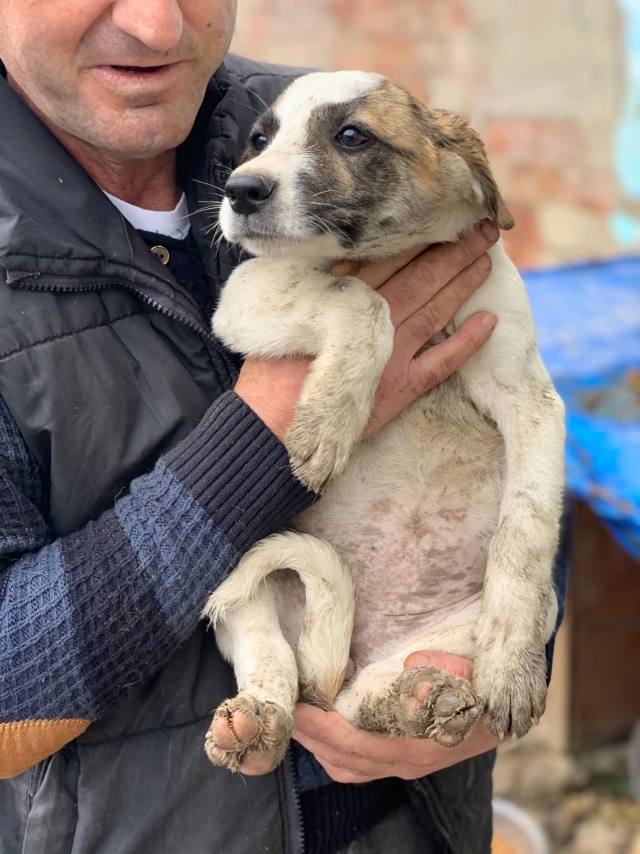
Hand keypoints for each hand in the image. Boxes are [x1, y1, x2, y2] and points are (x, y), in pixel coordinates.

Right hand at [235, 223, 498, 442]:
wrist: (274, 420)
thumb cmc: (273, 366)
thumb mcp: (288, 311)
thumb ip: (319, 285)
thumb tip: (339, 254)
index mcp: (346, 299)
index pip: (390, 258)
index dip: (418, 235)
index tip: (440, 214)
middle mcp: (374, 320)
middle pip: (421, 277)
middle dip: (452, 251)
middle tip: (480, 227)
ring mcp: (391, 353)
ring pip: (435, 310)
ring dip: (463, 284)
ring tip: (486, 260)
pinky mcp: (399, 387)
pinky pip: (441, 363)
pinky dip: (466, 343)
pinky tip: (489, 322)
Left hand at [292, 651, 499, 782]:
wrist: (508, 709)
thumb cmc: (483, 685)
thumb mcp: (472, 671)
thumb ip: (444, 670)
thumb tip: (411, 665)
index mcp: (418, 744)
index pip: (356, 743)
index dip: (322, 729)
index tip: (295, 709)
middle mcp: (406, 762)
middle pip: (343, 759)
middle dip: (309, 737)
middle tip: (281, 710)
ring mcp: (403, 765)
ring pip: (346, 767)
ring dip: (317, 745)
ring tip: (295, 719)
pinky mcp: (402, 760)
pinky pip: (357, 766)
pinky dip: (333, 751)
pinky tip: (321, 729)